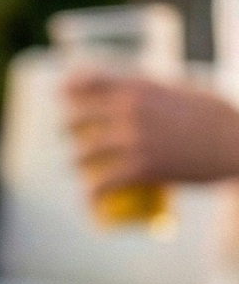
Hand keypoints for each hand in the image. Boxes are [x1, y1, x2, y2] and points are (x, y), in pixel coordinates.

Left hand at [64, 69, 238, 194]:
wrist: (238, 144)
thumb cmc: (217, 116)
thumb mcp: (180, 87)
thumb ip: (152, 86)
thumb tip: (131, 88)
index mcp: (136, 87)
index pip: (86, 82)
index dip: (69, 90)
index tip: (63, 97)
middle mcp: (127, 110)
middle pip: (77, 119)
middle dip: (70, 130)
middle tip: (73, 138)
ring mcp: (132, 140)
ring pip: (84, 153)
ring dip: (77, 163)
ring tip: (77, 167)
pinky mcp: (142, 169)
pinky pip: (104, 183)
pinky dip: (93, 194)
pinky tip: (89, 201)